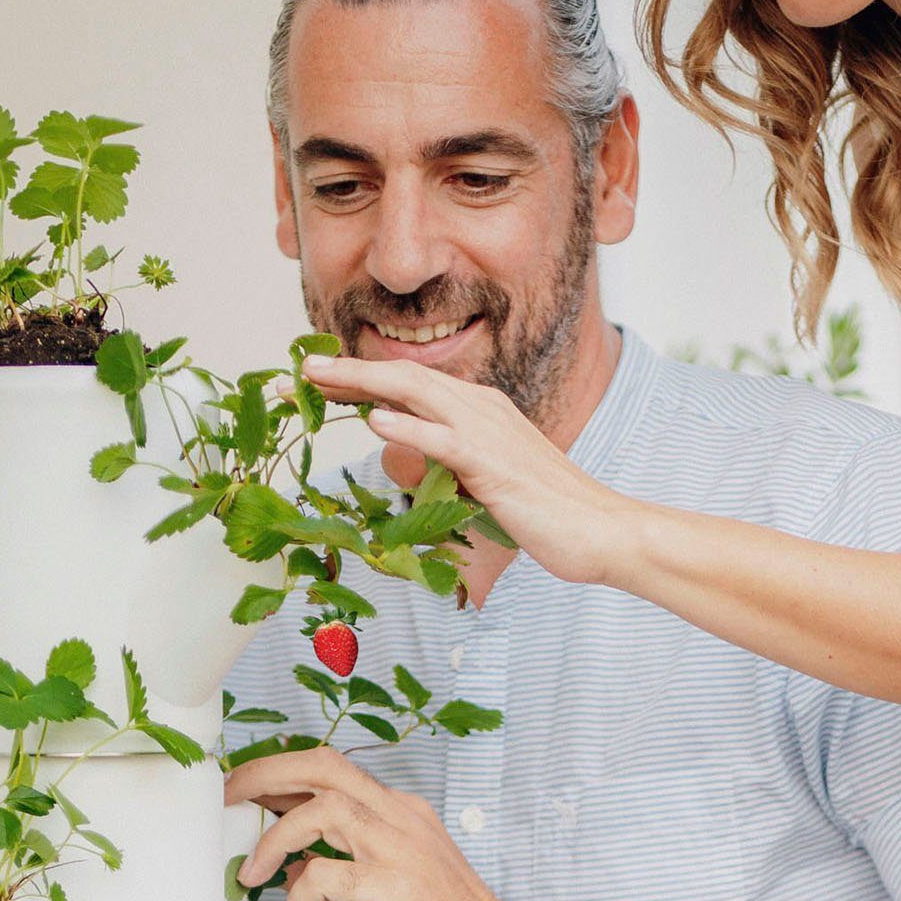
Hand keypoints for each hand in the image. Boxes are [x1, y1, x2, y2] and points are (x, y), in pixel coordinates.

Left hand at [232, 753, 543, 900]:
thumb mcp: (388, 889)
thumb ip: (345, 867)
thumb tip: (294, 863)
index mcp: (402, 814)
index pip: (333, 769)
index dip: (280, 771)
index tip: (244, 788)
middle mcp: (401, 820)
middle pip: (323, 766)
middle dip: (264, 773)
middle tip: (227, 798)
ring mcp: (400, 851)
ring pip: (320, 809)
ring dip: (274, 840)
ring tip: (253, 876)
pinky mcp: (395, 889)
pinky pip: (324, 876)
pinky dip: (299, 898)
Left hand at [300, 355, 635, 587]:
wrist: (599, 529)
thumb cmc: (546, 515)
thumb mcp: (485, 486)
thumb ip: (450, 471)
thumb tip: (414, 471)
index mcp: (479, 412)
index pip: (411, 386)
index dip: (363, 380)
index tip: (321, 382)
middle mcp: (481, 409)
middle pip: (404, 378)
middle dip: (350, 371)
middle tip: (301, 372)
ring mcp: (488, 434)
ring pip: (416, 394)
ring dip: (363, 383)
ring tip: (319, 379)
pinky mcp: (494, 466)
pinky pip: (444, 440)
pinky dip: (408, 429)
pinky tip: (376, 422)